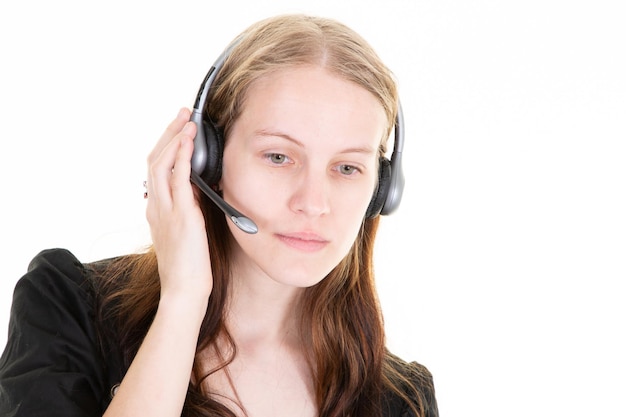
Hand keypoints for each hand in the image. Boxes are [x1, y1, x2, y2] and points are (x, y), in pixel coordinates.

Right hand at [145, 108, 212, 303]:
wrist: (184, 290)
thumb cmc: (188, 266)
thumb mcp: (185, 232)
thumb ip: (187, 209)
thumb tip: (197, 191)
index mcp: (156, 210)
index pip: (156, 169)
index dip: (166, 146)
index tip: (178, 130)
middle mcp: (156, 205)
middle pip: (155, 159)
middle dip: (168, 133)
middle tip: (182, 114)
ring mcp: (166, 209)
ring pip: (162, 163)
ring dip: (175, 138)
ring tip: (187, 120)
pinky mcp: (181, 214)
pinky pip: (178, 178)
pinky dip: (182, 156)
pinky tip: (189, 141)